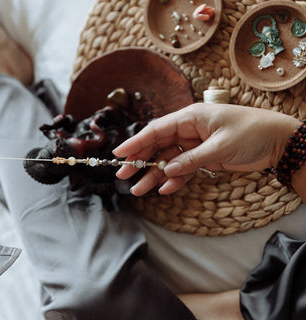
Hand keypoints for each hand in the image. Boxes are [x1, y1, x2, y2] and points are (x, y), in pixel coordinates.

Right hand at [113, 103, 299, 195]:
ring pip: (168, 160)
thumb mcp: (220, 146)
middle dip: (140, 160)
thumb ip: (191, 159)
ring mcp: (196, 145)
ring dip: (154, 174)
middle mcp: (189, 130)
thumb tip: (166, 170)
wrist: (279, 141)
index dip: (136, 142)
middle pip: (158, 145)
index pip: (156, 129)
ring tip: (139, 190)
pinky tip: (164, 189)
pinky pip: (184, 169)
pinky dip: (175, 179)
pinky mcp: (204, 158)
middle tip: (124, 174)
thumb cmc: (253, 133)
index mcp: (191, 118)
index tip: (119, 153)